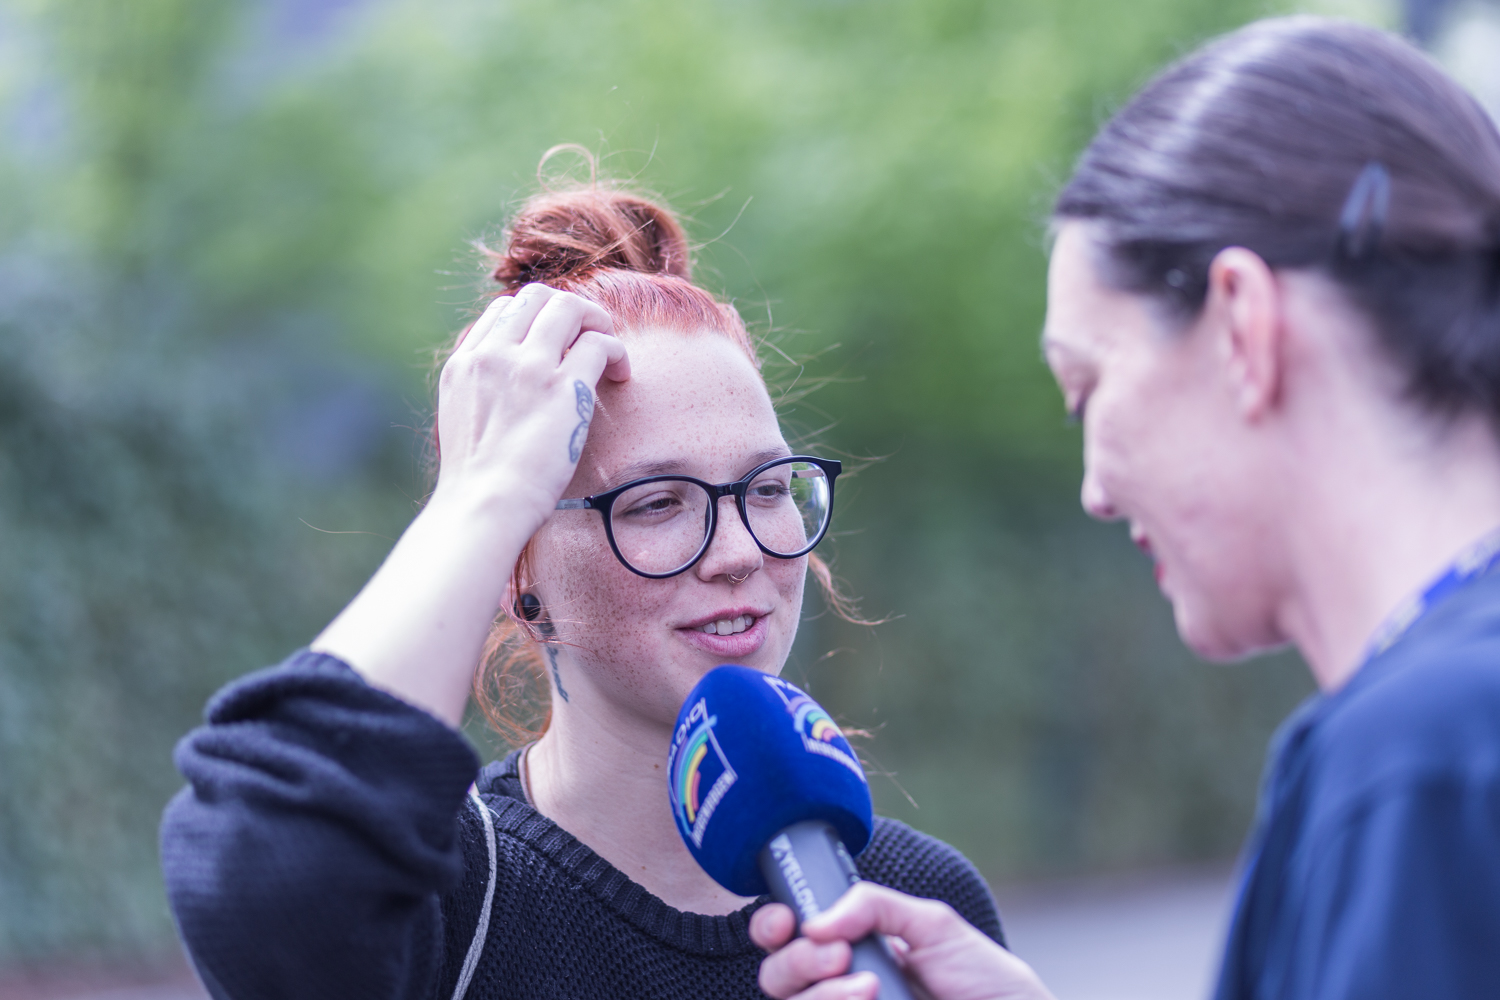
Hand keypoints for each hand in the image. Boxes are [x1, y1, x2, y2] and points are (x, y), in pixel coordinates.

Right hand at [433, 283, 629, 525]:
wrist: (484, 505)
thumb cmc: (479, 483)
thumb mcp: (462, 424)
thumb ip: (482, 394)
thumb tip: (509, 393)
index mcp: (464, 363)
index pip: (504, 311)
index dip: (537, 318)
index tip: (556, 343)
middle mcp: (493, 354)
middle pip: (538, 296)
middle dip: (570, 309)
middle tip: (588, 339)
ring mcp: (528, 367)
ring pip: (570, 308)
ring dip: (597, 322)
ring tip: (608, 352)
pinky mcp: (563, 387)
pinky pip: (599, 343)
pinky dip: (616, 351)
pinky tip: (620, 374)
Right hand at [750, 882, 1054, 999]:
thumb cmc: (984, 979)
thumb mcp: (932, 924)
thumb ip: (873, 907)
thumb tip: (815, 921)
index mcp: (852, 949)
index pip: (788, 939)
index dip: (772, 927)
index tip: (785, 922)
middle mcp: (841, 988)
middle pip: (777, 977)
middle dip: (797, 961)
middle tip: (840, 955)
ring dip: (822, 995)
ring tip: (870, 989)